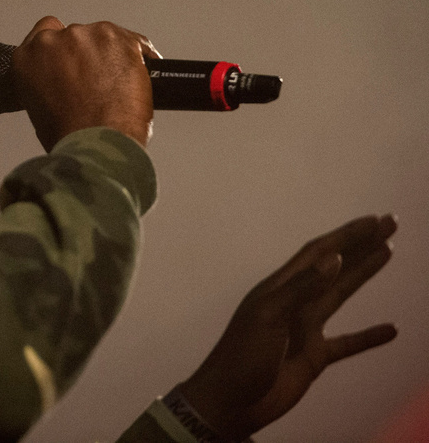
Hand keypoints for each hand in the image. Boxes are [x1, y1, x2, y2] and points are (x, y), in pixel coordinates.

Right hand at [11, 16, 158, 149]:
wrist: (97, 145)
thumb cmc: (70, 135)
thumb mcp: (38, 107)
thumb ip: (47, 80)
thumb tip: (64, 79)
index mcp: (28, 57)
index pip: (44, 31)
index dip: (62, 48)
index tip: (70, 59)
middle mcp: (53, 41)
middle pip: (75, 35)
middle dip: (87, 54)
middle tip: (96, 82)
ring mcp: (86, 36)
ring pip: (103, 37)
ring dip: (110, 55)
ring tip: (117, 86)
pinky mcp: (117, 38)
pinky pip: (133, 41)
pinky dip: (137, 56)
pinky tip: (136, 78)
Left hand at [179, 214, 397, 439]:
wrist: (230, 401)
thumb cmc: (242, 357)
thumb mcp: (269, 317)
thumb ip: (301, 288)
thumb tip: (334, 257)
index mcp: (280, 288)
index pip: (319, 253)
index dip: (347, 235)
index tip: (376, 220)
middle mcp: (295, 302)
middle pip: (334, 267)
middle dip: (361, 245)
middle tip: (391, 224)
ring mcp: (305, 329)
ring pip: (341, 295)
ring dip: (364, 275)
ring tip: (389, 252)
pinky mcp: (313, 357)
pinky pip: (347, 343)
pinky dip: (368, 336)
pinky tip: (391, 330)